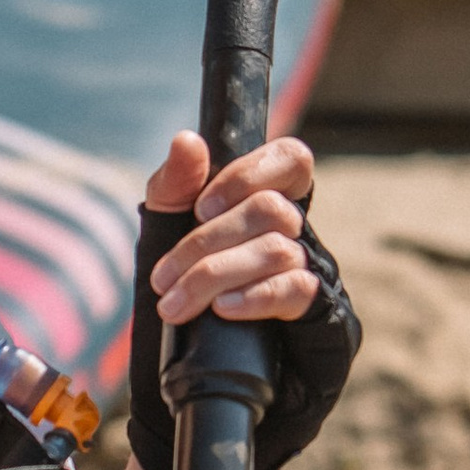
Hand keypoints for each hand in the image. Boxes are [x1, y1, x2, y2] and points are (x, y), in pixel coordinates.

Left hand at [143, 131, 318, 330]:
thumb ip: (178, 177)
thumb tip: (187, 141)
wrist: (187, 327)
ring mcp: (305, 260)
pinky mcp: (307, 301)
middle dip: (206, 243)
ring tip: (174, 303)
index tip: (200, 208)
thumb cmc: (186, 255)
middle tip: (163, 276)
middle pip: (270, 210)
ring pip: (276, 251)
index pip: (291, 158)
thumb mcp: (170, 213)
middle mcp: (292, 221)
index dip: (247, 176)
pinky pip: (294, 289)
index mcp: (268, 188)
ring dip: (215, 276)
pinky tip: (222, 307)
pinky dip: (253, 297)